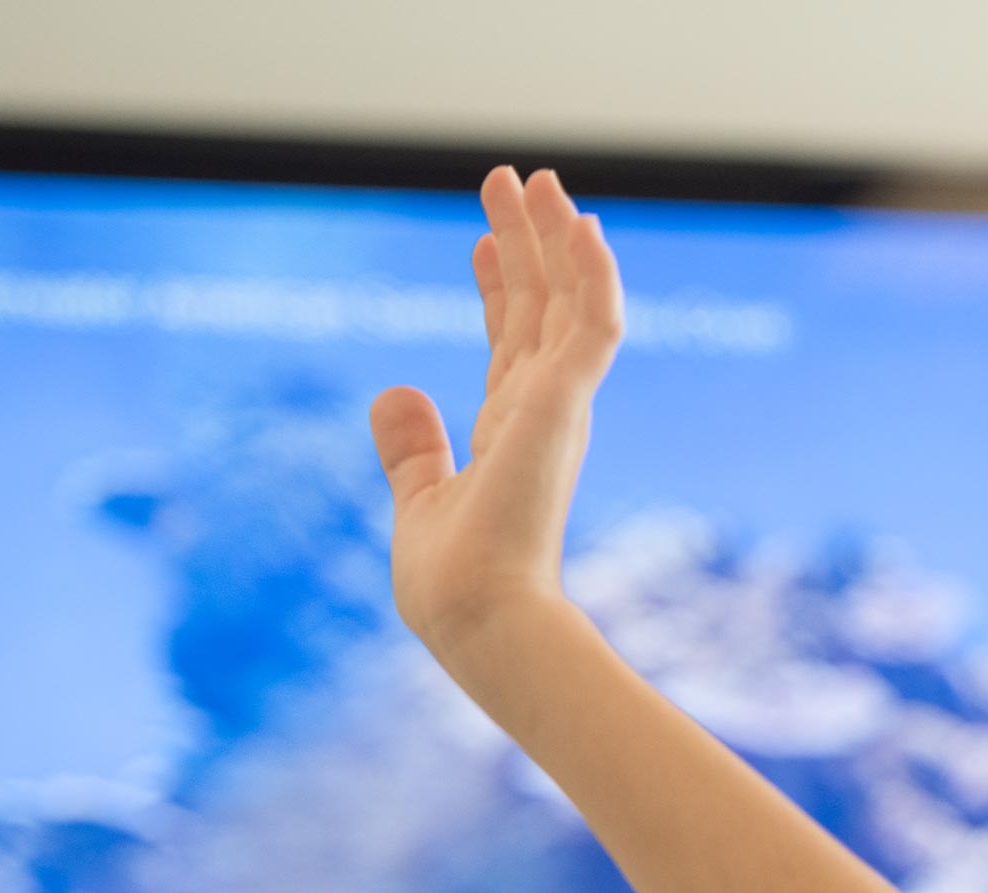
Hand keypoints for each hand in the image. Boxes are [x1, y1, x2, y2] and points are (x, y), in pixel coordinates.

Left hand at [367, 165, 624, 656]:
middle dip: (526, 242)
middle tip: (513, 181)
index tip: (483, 242)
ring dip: (557, 237)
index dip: (496, 289)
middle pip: (538, 308)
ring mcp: (559, 408)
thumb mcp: (420, 499)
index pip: (508, 345)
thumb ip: (411, 447)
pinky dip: (594, 274)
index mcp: (510, 434)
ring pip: (569, 301)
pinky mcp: (567, 405)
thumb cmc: (455, 585)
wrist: (480, 618)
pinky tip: (583, 224)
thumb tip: (393, 390)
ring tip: (540, 179)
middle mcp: (543, 414)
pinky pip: (592, 324)